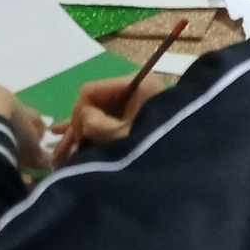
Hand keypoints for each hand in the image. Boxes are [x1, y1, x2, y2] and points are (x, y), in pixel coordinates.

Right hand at [52, 74, 167, 162]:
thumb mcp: (124, 136)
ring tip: (62, 159)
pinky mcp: (138, 121)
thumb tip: (82, 120)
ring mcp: (136, 105)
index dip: (78, 114)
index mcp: (135, 84)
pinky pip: (108, 125)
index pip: (91, 91)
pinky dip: (93, 137)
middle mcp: (135, 90)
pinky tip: (72, 150)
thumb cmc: (156, 144)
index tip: (76, 139)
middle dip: (76, 130)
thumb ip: (98, 125)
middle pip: (94, 104)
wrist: (190, 164)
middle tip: (58, 155)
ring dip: (82, 137)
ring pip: (99, 117)